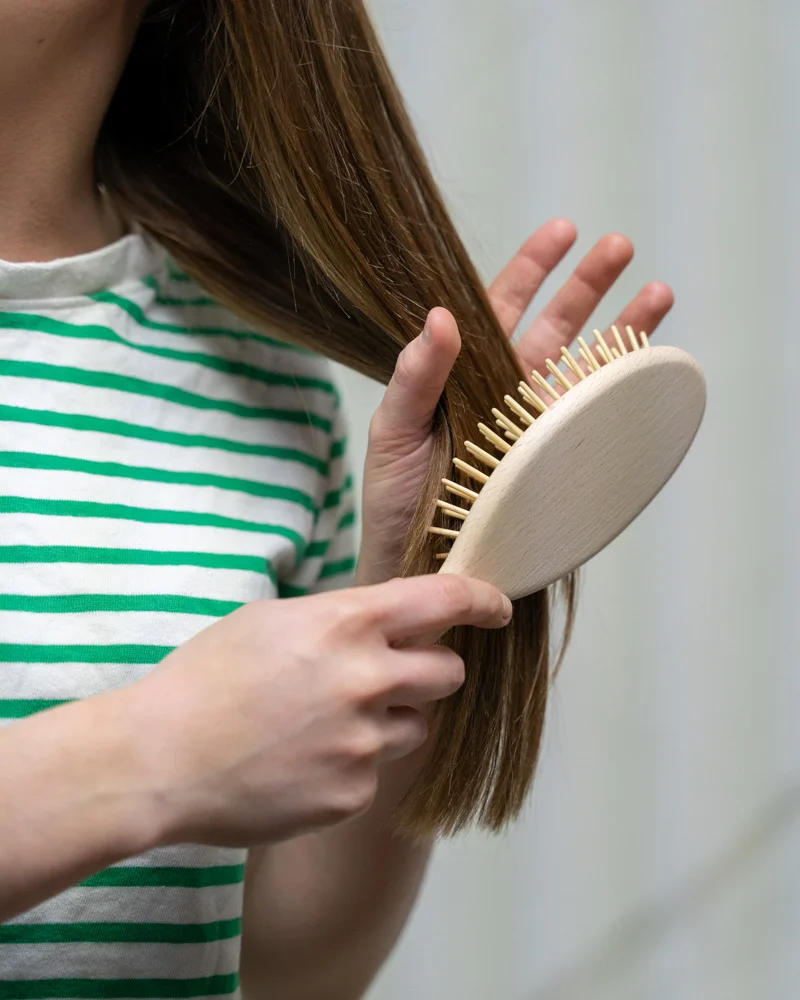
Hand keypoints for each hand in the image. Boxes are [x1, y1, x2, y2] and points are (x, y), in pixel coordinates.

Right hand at [126, 574, 510, 846]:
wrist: (160, 760)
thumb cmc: (205, 678)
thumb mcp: (272, 619)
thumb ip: (339, 618)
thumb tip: (382, 624)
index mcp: (348, 623)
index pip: (446, 602)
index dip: (482, 599)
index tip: (497, 606)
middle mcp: (369, 680)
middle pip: (450, 673)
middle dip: (433, 670)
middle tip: (392, 675)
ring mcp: (365, 743)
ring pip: (417, 726)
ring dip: (390, 720)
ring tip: (326, 724)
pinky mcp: (353, 793)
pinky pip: (376, 772)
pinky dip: (352, 764)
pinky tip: (302, 761)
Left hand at [357, 219, 674, 585]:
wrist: (418, 567)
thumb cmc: (394, 499)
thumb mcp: (394, 431)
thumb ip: (416, 375)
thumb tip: (442, 315)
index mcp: (464, 373)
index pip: (500, 308)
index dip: (530, 268)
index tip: (561, 232)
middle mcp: (506, 392)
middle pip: (555, 326)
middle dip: (588, 285)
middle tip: (620, 246)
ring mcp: (537, 427)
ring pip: (585, 366)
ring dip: (622, 329)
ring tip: (658, 293)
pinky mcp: (558, 462)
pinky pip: (597, 420)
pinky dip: (625, 392)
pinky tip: (649, 365)